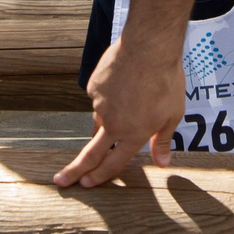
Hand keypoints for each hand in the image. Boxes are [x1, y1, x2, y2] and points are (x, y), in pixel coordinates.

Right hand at [55, 29, 185, 187]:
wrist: (148, 48)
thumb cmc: (166, 81)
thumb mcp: (173, 114)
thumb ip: (163, 140)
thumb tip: (162, 163)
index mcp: (133, 135)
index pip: (113, 163)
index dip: (99, 177)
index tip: (85, 185)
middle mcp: (113, 124)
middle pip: (90, 154)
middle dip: (75, 170)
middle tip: (60, 180)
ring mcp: (100, 105)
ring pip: (98, 121)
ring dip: (104, 123)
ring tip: (124, 106)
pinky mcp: (93, 87)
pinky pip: (98, 97)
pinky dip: (108, 96)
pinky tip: (122, 83)